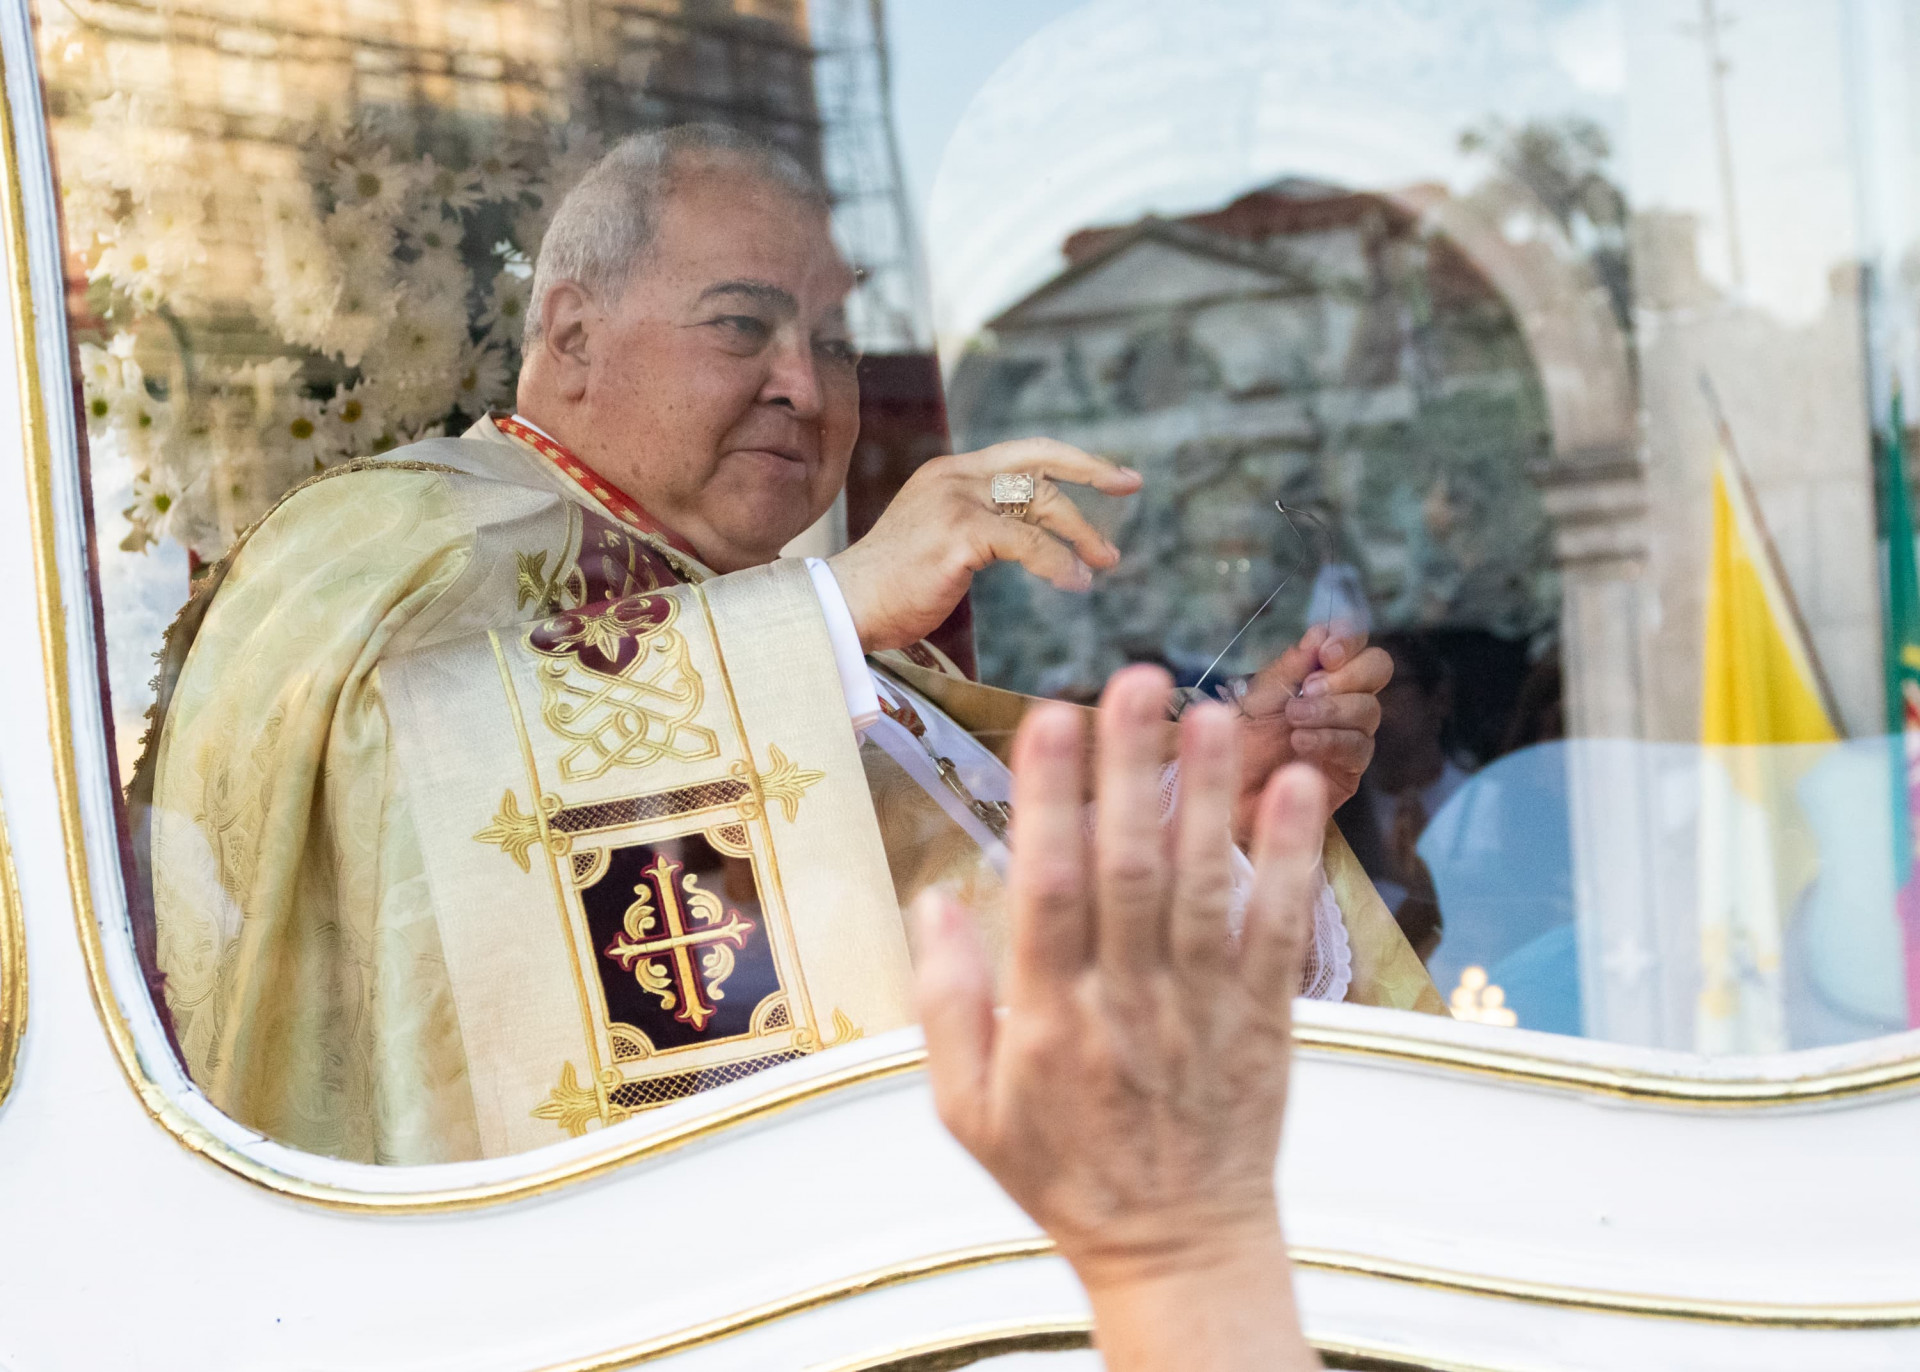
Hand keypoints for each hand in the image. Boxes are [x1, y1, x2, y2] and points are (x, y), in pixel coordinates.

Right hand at [827, 438, 1141, 653]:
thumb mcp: (941, 539)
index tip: (1113, 474)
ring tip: (1102, 563)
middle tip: (1131, 486)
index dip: (1073, 459)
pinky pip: (1028, 543)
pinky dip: (1058, 563)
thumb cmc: (892, 588)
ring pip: (1041, 504)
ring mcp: (956, 502)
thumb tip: (1032, 533)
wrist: (844, 608)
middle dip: (1092, 472)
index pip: (1024, 453)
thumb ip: (981, 525)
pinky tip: (1073, 582)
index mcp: (950, 474)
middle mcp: (954, 477)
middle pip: (1040, 463)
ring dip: (1081, 534)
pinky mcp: (959, 535)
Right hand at [913, 664, 1326, 1371]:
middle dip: (1130, 769)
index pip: (1048, 890)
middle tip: (1134, 679)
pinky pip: (1279, 930)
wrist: (1177, 1250)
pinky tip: (1297, 790)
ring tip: (1215, 710)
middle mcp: (1126, 1004)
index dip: (1049, 800)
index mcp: (1046, 1020)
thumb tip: (934, 898)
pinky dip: (1290, 860)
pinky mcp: (1264, 1018)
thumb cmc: (1062, 1173)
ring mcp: (1202, 1009)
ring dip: (1211, 795)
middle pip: (1130, 870)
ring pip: (1205, 887)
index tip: (1048, 718)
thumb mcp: (967, 1111)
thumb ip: (945, 1003)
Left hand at [1231, 624, 1390, 843]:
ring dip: (1330, 709)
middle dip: (1347, 674)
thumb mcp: (1257, 695)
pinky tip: (1301, 741)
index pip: (1356, 643)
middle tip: (1308, 687)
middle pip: (1378, 669)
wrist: (1225, 792)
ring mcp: (1350, 735)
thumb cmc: (1238, 741)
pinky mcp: (1349, 771)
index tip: (1326, 651)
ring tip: (1294, 718)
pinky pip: (1357, 748)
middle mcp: (1343, 700)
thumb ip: (1289, 666)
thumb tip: (1319, 632)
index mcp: (1321, 674)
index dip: (1349, 639)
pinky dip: (1329, 739)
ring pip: (1369, 710)